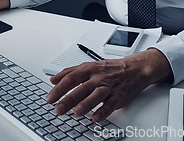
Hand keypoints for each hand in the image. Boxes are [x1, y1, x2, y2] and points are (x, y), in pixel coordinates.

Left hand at [46, 48, 172, 121]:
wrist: (134, 69)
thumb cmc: (110, 68)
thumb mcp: (89, 65)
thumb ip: (70, 71)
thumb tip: (53, 78)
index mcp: (89, 69)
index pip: (71, 78)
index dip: (59, 88)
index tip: (50, 97)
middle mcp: (98, 77)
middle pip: (81, 88)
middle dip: (68, 99)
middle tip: (58, 108)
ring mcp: (108, 87)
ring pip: (96, 95)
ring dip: (85, 104)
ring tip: (76, 112)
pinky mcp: (118, 97)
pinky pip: (110, 105)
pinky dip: (103, 112)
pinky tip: (96, 118)